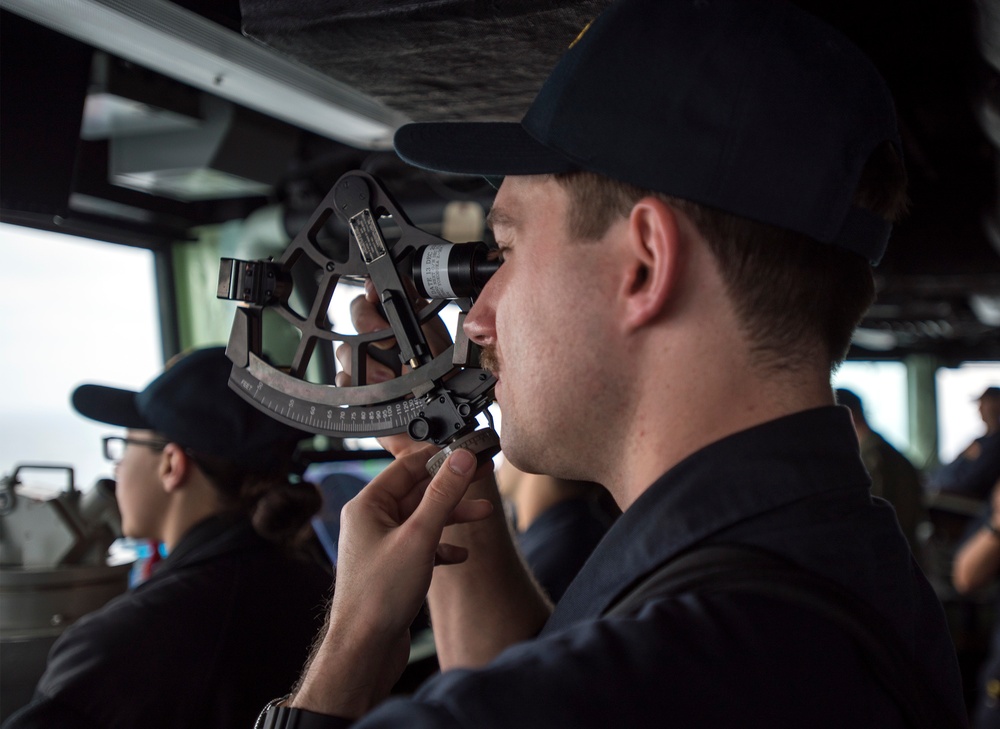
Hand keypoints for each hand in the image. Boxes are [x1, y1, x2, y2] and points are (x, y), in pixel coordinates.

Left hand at [291, 446, 491, 716]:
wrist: (365, 650)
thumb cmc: (379, 596)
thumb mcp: (419, 536)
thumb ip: (442, 495)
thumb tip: (459, 458)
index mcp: (367, 506)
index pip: (406, 466)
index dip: (439, 456)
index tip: (467, 450)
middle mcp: (371, 522)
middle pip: (417, 492)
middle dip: (451, 486)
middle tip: (482, 474)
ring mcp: (381, 546)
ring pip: (422, 520)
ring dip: (452, 516)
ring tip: (484, 513)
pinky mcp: (391, 569)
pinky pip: (421, 547)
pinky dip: (442, 546)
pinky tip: (460, 555)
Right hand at [335, 280, 453, 456]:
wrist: (440, 420)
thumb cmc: (446, 381)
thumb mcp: (440, 341)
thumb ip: (419, 312)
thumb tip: (402, 284)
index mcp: (403, 320)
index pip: (376, 291)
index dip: (372, 290)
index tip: (377, 296)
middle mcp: (382, 337)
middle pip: (355, 313)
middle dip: (366, 323)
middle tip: (385, 338)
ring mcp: (368, 361)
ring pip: (345, 348)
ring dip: (364, 361)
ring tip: (388, 377)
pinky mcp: (359, 387)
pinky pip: (342, 380)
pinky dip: (355, 385)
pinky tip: (376, 391)